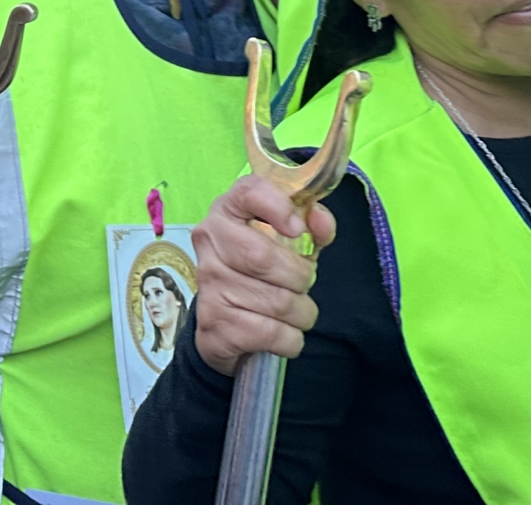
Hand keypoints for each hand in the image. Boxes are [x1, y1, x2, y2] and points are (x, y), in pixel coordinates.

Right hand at [187, 174, 333, 374]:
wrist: (225, 327)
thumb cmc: (261, 276)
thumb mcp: (289, 248)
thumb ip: (312, 230)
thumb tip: (320, 218)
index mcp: (227, 212)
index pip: (248, 192)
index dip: (277, 206)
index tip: (298, 227)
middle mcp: (210, 243)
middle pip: (264, 257)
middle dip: (300, 277)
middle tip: (302, 284)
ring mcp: (210, 284)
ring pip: (277, 302)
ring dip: (302, 313)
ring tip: (295, 311)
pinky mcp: (216, 324)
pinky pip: (273, 333)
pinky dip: (291, 339)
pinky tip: (283, 334)